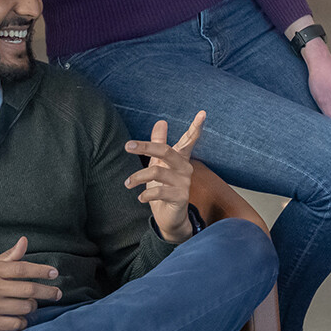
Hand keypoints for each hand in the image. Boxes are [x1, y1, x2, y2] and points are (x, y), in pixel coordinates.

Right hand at [0, 236, 62, 330]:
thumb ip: (8, 257)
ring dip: (32, 306)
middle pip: (29, 289)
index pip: (23, 268)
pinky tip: (21, 318)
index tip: (54, 273)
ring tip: (31, 304)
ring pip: (25, 307)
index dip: (41, 270)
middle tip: (57, 293)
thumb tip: (24, 241)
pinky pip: (16, 324)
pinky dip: (23, 322)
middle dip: (48, 292)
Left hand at [125, 112, 204, 242]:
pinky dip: (146, 194)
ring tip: (127, 183)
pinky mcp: (180, 197)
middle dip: (146, 147)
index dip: (196, 127)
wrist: (170, 218)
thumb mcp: (159, 164)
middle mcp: (184, 168)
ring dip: (138, 177)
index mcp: (180, 159)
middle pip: (166, 151)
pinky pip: (159, 191)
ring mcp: (184, 183)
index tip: (202, 112)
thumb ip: (160, 143)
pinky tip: (139, 198)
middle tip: (128, 145)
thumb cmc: (164, 188)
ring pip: (157, 172)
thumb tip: (161, 121)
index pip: (189, 140)